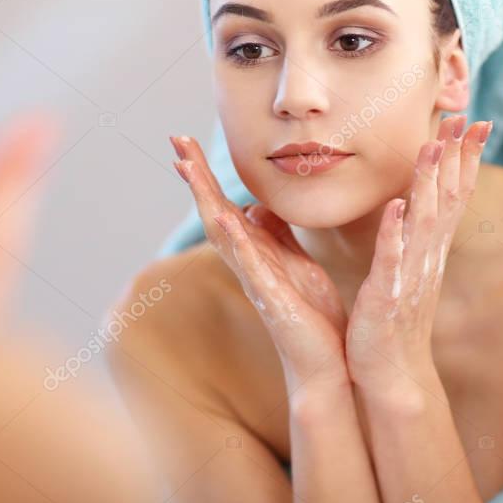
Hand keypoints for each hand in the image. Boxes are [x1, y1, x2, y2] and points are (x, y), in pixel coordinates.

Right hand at [171, 135, 349, 390]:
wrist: (326, 362)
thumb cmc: (311, 316)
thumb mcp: (296, 264)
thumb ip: (276, 236)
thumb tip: (256, 207)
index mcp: (256, 252)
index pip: (225, 205)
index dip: (206, 175)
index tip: (186, 143)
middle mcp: (248, 264)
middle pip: (214, 212)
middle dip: (196, 176)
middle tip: (176, 140)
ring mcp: (255, 281)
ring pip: (223, 234)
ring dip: (205, 199)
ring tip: (188, 167)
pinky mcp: (271, 299)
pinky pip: (250, 265)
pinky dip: (236, 241)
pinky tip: (225, 217)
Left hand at [345, 115, 490, 397]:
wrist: (389, 372)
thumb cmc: (393, 318)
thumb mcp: (408, 267)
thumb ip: (414, 232)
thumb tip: (415, 199)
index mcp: (431, 248)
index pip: (454, 194)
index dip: (465, 158)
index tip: (473, 121)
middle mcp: (427, 257)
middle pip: (448, 199)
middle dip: (458, 158)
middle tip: (467, 118)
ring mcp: (410, 275)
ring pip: (424, 222)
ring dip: (430, 184)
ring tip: (432, 148)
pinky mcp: (386, 295)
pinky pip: (392, 260)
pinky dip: (394, 233)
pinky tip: (395, 207)